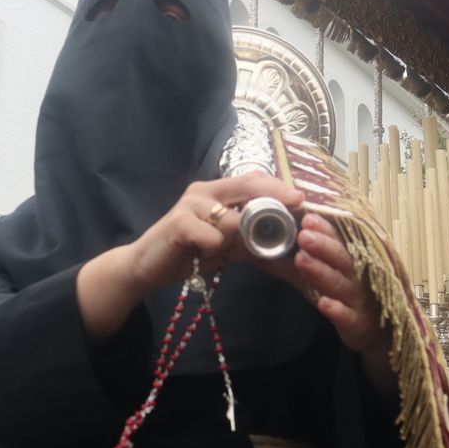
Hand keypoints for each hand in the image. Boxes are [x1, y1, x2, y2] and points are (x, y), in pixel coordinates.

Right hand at [123, 173, 304, 291]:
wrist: (147, 267)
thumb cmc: (187, 253)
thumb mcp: (224, 245)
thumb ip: (249, 239)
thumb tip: (283, 239)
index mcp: (215, 192)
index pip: (252, 180)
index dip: (278, 186)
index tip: (301, 198)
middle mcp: (204, 191)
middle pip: (246, 185)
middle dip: (275, 195)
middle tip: (297, 204)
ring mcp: (190, 204)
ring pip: (232, 218)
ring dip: (237, 239)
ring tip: (219, 252)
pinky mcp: (179, 223)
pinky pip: (213, 237)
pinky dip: (215, 250)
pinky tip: (202, 257)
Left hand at [273, 213, 390, 359]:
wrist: (375, 330)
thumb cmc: (343, 297)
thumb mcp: (317, 278)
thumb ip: (291, 265)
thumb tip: (258, 251)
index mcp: (347, 260)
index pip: (337, 240)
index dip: (324, 229)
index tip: (307, 218)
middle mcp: (354, 276)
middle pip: (340, 257)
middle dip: (323, 245)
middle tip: (303, 234)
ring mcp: (357, 300)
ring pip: (340, 284)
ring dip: (321, 271)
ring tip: (301, 260)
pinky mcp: (357, 323)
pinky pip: (347, 316)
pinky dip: (337, 310)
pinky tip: (324, 304)